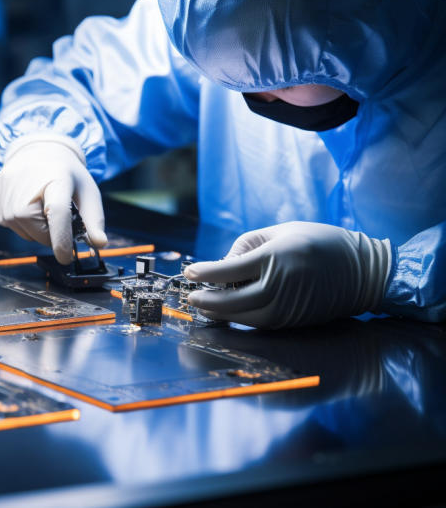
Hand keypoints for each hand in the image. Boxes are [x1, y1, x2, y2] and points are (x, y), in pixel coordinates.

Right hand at [0, 135, 106, 264]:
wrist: (38, 151)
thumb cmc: (64, 174)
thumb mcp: (87, 192)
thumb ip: (94, 220)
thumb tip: (99, 243)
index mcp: (55, 179)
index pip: (57, 214)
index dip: (61, 240)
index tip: (66, 257)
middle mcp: (24, 185)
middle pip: (39, 231)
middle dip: (52, 235)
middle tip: (57, 216)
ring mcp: (4, 192)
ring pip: (23, 233)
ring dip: (35, 229)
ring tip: (40, 206)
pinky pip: (8, 225)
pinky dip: (19, 222)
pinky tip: (24, 202)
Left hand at [183, 221, 390, 327]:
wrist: (363, 271)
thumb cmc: (320, 242)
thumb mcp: (282, 231)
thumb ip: (247, 246)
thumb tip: (220, 265)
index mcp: (275, 258)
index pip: (227, 271)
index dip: (203, 273)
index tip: (190, 271)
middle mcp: (279, 287)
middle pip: (230, 302)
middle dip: (205, 300)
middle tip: (190, 296)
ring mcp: (287, 308)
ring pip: (242, 317)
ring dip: (219, 313)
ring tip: (204, 305)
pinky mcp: (292, 322)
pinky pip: (258, 323)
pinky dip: (240, 317)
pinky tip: (228, 311)